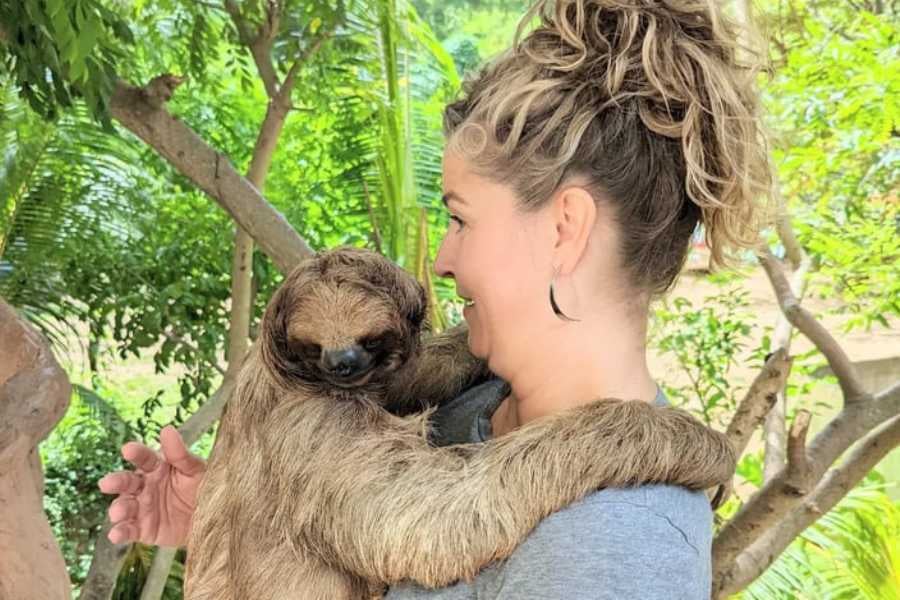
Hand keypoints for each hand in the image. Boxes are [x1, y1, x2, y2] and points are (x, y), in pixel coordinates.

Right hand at [98, 425, 206, 546]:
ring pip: (124, 506)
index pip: (144, 458)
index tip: (128, 449)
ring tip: (118, 512)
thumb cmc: (202, 488)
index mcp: (158, 467)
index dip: (136, 453)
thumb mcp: (196, 470)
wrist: (211, 519)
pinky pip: (128, 530)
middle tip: (107, 483)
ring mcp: (142, 507)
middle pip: (127, 481)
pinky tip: (116, 534)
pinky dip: (120, 532)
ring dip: (119, 508)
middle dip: (116, 482)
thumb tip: (167, 429)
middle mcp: (145, 486)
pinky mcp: (142, 529)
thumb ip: (181, 454)